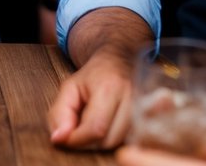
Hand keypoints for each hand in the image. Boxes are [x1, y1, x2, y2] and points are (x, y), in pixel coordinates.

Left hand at [52, 7, 151, 149]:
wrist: (120, 62)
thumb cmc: (93, 76)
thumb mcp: (69, 87)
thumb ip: (60, 113)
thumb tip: (59, 138)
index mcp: (110, 88)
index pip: (96, 128)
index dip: (77, 139)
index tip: (63, 136)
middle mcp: (131, 100)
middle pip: (107, 140)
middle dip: (86, 141)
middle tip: (75, 127)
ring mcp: (142, 111)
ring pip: (116, 144)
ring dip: (97, 142)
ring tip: (89, 124)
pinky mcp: (146, 120)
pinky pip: (124, 141)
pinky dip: (109, 139)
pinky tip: (103, 127)